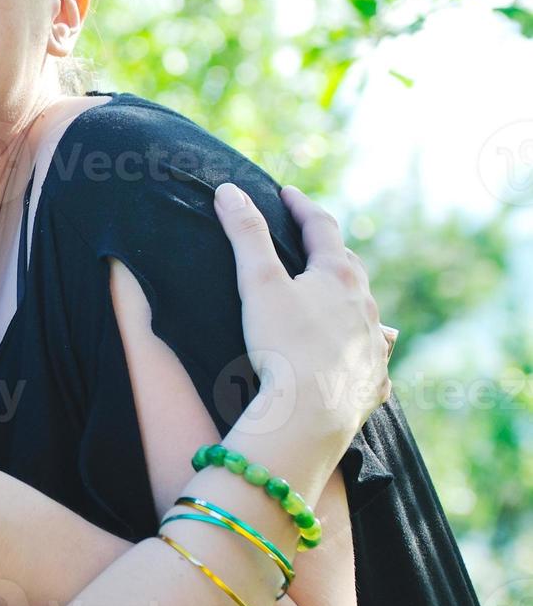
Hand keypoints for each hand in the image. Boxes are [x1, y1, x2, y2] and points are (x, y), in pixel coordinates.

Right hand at [214, 183, 390, 443]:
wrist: (310, 414)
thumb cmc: (283, 345)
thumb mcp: (258, 283)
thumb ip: (245, 235)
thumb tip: (230, 191)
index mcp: (338, 276)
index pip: (322, 228)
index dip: (301, 207)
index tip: (287, 193)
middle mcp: (365, 306)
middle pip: (350, 267)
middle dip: (331, 251)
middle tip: (313, 244)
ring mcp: (373, 344)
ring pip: (369, 312)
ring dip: (353, 300)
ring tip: (344, 298)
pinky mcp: (373, 380)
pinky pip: (375, 358)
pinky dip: (366, 350)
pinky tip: (365, 355)